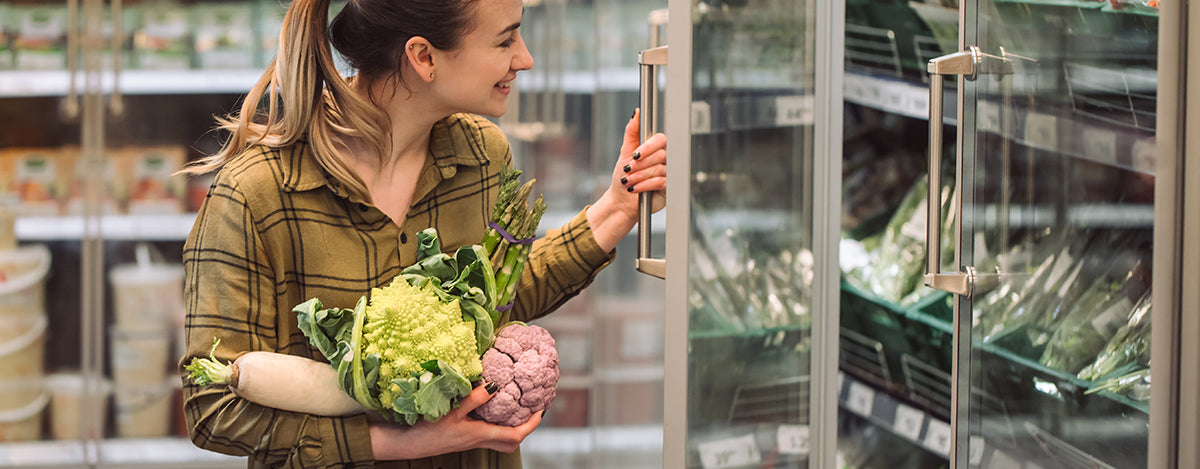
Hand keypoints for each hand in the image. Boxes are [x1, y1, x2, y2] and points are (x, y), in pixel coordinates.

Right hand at [368, 384, 543, 459]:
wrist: (408, 443)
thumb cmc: (428, 428)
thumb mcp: (451, 410)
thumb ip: (474, 398)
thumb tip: (495, 386)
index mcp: (481, 435)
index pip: (516, 435)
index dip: (532, 424)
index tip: (541, 409)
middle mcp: (479, 440)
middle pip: (512, 441)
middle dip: (526, 428)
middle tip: (532, 409)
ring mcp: (471, 440)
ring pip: (500, 439)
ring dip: (512, 426)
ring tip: (516, 406)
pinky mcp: (463, 436)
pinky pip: (488, 433)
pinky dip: (496, 422)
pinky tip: (491, 407)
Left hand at [587, 108, 667, 251]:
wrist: (621, 201)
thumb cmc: (622, 176)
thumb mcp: (624, 152)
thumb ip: (631, 132)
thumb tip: (636, 113)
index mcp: (654, 149)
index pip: (660, 140)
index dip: (648, 147)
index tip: (635, 154)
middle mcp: (663, 160)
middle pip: (660, 155)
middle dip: (640, 164)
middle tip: (627, 170)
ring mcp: (667, 173)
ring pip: (658, 169)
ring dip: (639, 176)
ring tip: (627, 181)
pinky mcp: (668, 188)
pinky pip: (660, 182)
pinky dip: (644, 185)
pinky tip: (634, 188)